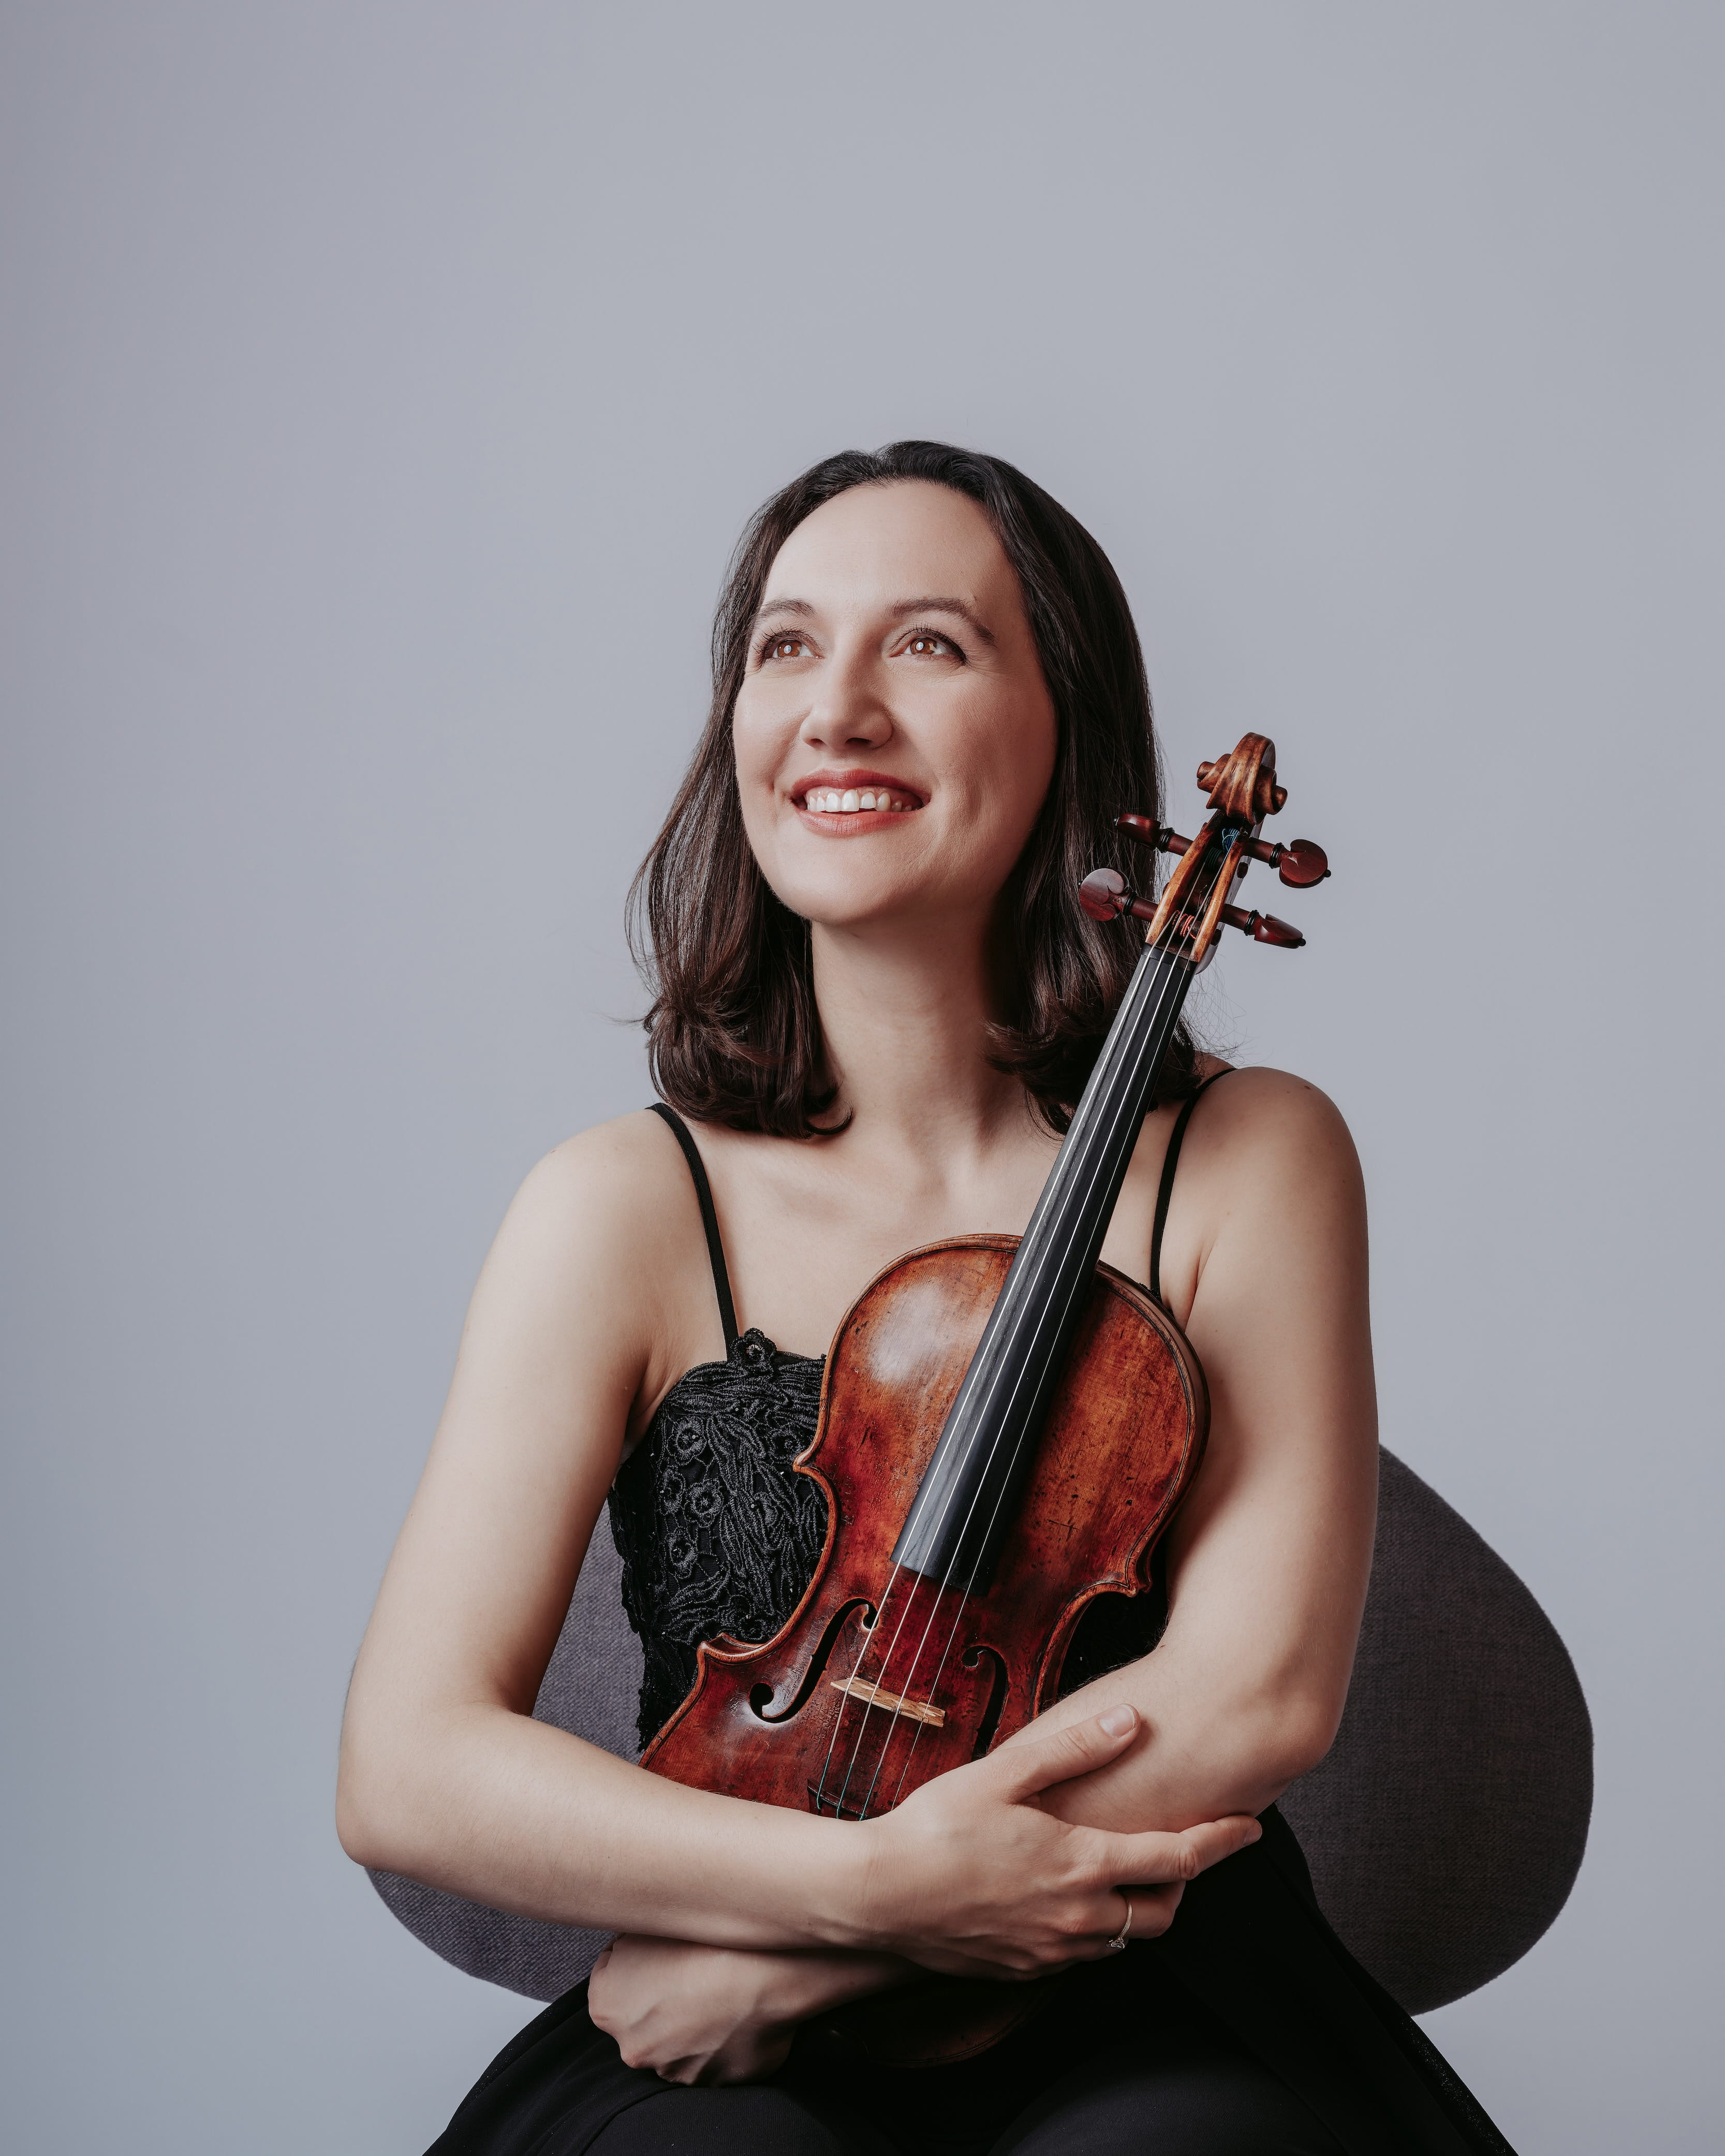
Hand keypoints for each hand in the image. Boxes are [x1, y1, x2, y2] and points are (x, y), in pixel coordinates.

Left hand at [589, 1934, 801, 2084]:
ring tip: (722, 1987)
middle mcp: (634, 2047)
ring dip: (693, 2020)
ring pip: (678, 2039)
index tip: (660, 1948)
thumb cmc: (709, 1944)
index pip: (609, 1979)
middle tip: (694, 1967)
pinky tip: (738, 2010)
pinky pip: (712, 2056)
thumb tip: (628, 1949)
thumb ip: (627, 1945)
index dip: (637, 1958)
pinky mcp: (712, 2083)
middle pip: (642, 2015)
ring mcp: (673, 2070)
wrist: (768, 1975)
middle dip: (662, 1996)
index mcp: (607, 2007)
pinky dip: (721, 2037)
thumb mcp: (650, 1925)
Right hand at [856, 1704, 1259, 1979]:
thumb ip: (1073, 1748)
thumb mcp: (1004, 1774)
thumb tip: (1131, 1721)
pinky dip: (1097, 1926)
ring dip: (1139, 1906)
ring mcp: (1052, 1951)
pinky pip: (1083, 1953)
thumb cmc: (935, 1830)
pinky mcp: (1026, 1970)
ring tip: (1129, 1867)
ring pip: (1124, 1938)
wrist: (878, 1899)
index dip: (1222, 1842)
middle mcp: (1078, 1917)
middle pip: (1163, 1912)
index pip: (1177, 1860)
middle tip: (1182, 1847)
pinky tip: (1072, 1895)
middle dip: (1184, 1883)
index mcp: (1081, 1865)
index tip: (1251, 1827)